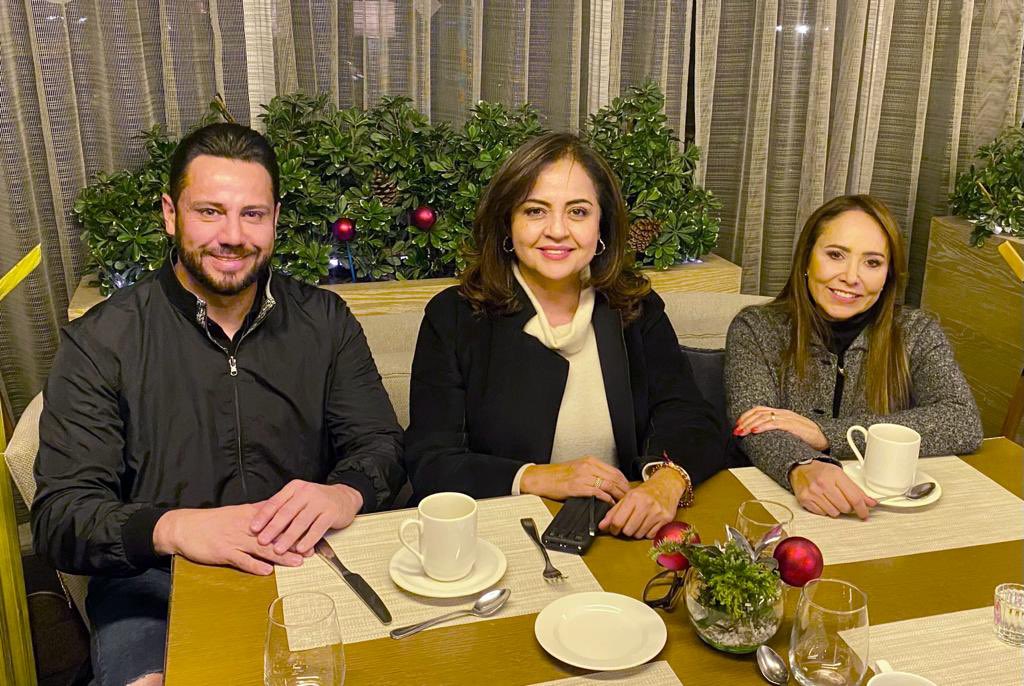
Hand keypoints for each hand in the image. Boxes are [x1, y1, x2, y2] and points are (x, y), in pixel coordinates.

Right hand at [152, 504, 303, 575]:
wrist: (185, 527)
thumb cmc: (212, 522)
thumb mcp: (236, 513)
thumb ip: (257, 514)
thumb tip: (278, 513)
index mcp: (250, 515)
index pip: (277, 520)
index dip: (295, 527)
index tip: (311, 532)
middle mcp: (245, 527)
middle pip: (274, 535)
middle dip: (294, 543)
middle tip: (311, 551)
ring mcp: (234, 540)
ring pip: (262, 548)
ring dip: (281, 556)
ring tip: (297, 562)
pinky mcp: (223, 552)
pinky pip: (241, 560)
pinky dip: (254, 566)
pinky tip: (267, 572)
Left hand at [249, 480, 363, 555]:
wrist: (344, 497)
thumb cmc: (316, 501)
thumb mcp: (299, 498)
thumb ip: (283, 508)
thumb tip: (260, 524)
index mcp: (294, 488)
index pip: (276, 502)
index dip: (264, 516)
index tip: (253, 528)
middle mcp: (306, 492)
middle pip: (287, 512)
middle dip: (273, 528)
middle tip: (262, 541)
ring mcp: (320, 502)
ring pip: (301, 522)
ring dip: (289, 537)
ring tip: (279, 549)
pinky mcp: (331, 513)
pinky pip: (318, 528)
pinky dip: (308, 539)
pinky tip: (301, 549)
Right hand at [520, 457, 628, 504]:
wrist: (541, 478)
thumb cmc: (557, 475)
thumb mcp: (578, 468)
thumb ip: (593, 472)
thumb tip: (608, 483)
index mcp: (589, 461)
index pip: (614, 470)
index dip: (624, 482)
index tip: (628, 489)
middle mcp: (588, 466)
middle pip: (614, 478)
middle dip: (624, 490)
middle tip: (629, 498)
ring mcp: (582, 476)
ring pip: (608, 485)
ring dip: (617, 495)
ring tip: (621, 503)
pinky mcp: (576, 487)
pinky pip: (597, 493)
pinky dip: (606, 499)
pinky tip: (609, 503)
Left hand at [599, 469, 682, 538]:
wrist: (666, 486)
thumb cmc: (645, 493)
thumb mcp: (627, 498)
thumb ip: (613, 512)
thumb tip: (601, 526)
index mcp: (633, 497)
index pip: (618, 521)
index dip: (613, 528)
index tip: (614, 528)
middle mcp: (646, 504)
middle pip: (628, 530)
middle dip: (625, 530)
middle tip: (627, 524)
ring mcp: (657, 512)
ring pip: (639, 535)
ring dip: (636, 532)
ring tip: (638, 522)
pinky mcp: (666, 519)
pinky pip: (650, 535)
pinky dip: (647, 532)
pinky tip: (647, 523)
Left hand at [734, 406, 829, 450]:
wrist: (823, 438)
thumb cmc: (805, 436)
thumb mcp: (787, 430)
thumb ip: (774, 429)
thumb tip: (758, 435)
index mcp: (780, 413)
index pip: (759, 410)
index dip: (746, 416)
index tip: (737, 425)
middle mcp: (783, 413)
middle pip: (759, 412)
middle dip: (745, 421)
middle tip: (736, 430)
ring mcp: (788, 418)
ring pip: (764, 417)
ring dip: (750, 424)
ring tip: (742, 432)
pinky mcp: (793, 425)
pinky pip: (775, 424)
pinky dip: (763, 427)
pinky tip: (755, 431)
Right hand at [789, 460, 876, 518]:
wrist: (801, 468)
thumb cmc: (822, 472)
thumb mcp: (841, 475)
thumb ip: (857, 490)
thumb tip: (870, 503)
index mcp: (835, 475)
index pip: (854, 498)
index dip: (863, 509)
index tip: (865, 514)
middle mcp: (823, 483)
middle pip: (845, 507)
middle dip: (847, 507)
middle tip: (844, 501)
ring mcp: (813, 492)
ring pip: (834, 513)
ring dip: (836, 509)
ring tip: (831, 499)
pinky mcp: (805, 499)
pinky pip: (822, 514)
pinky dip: (825, 510)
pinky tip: (823, 501)